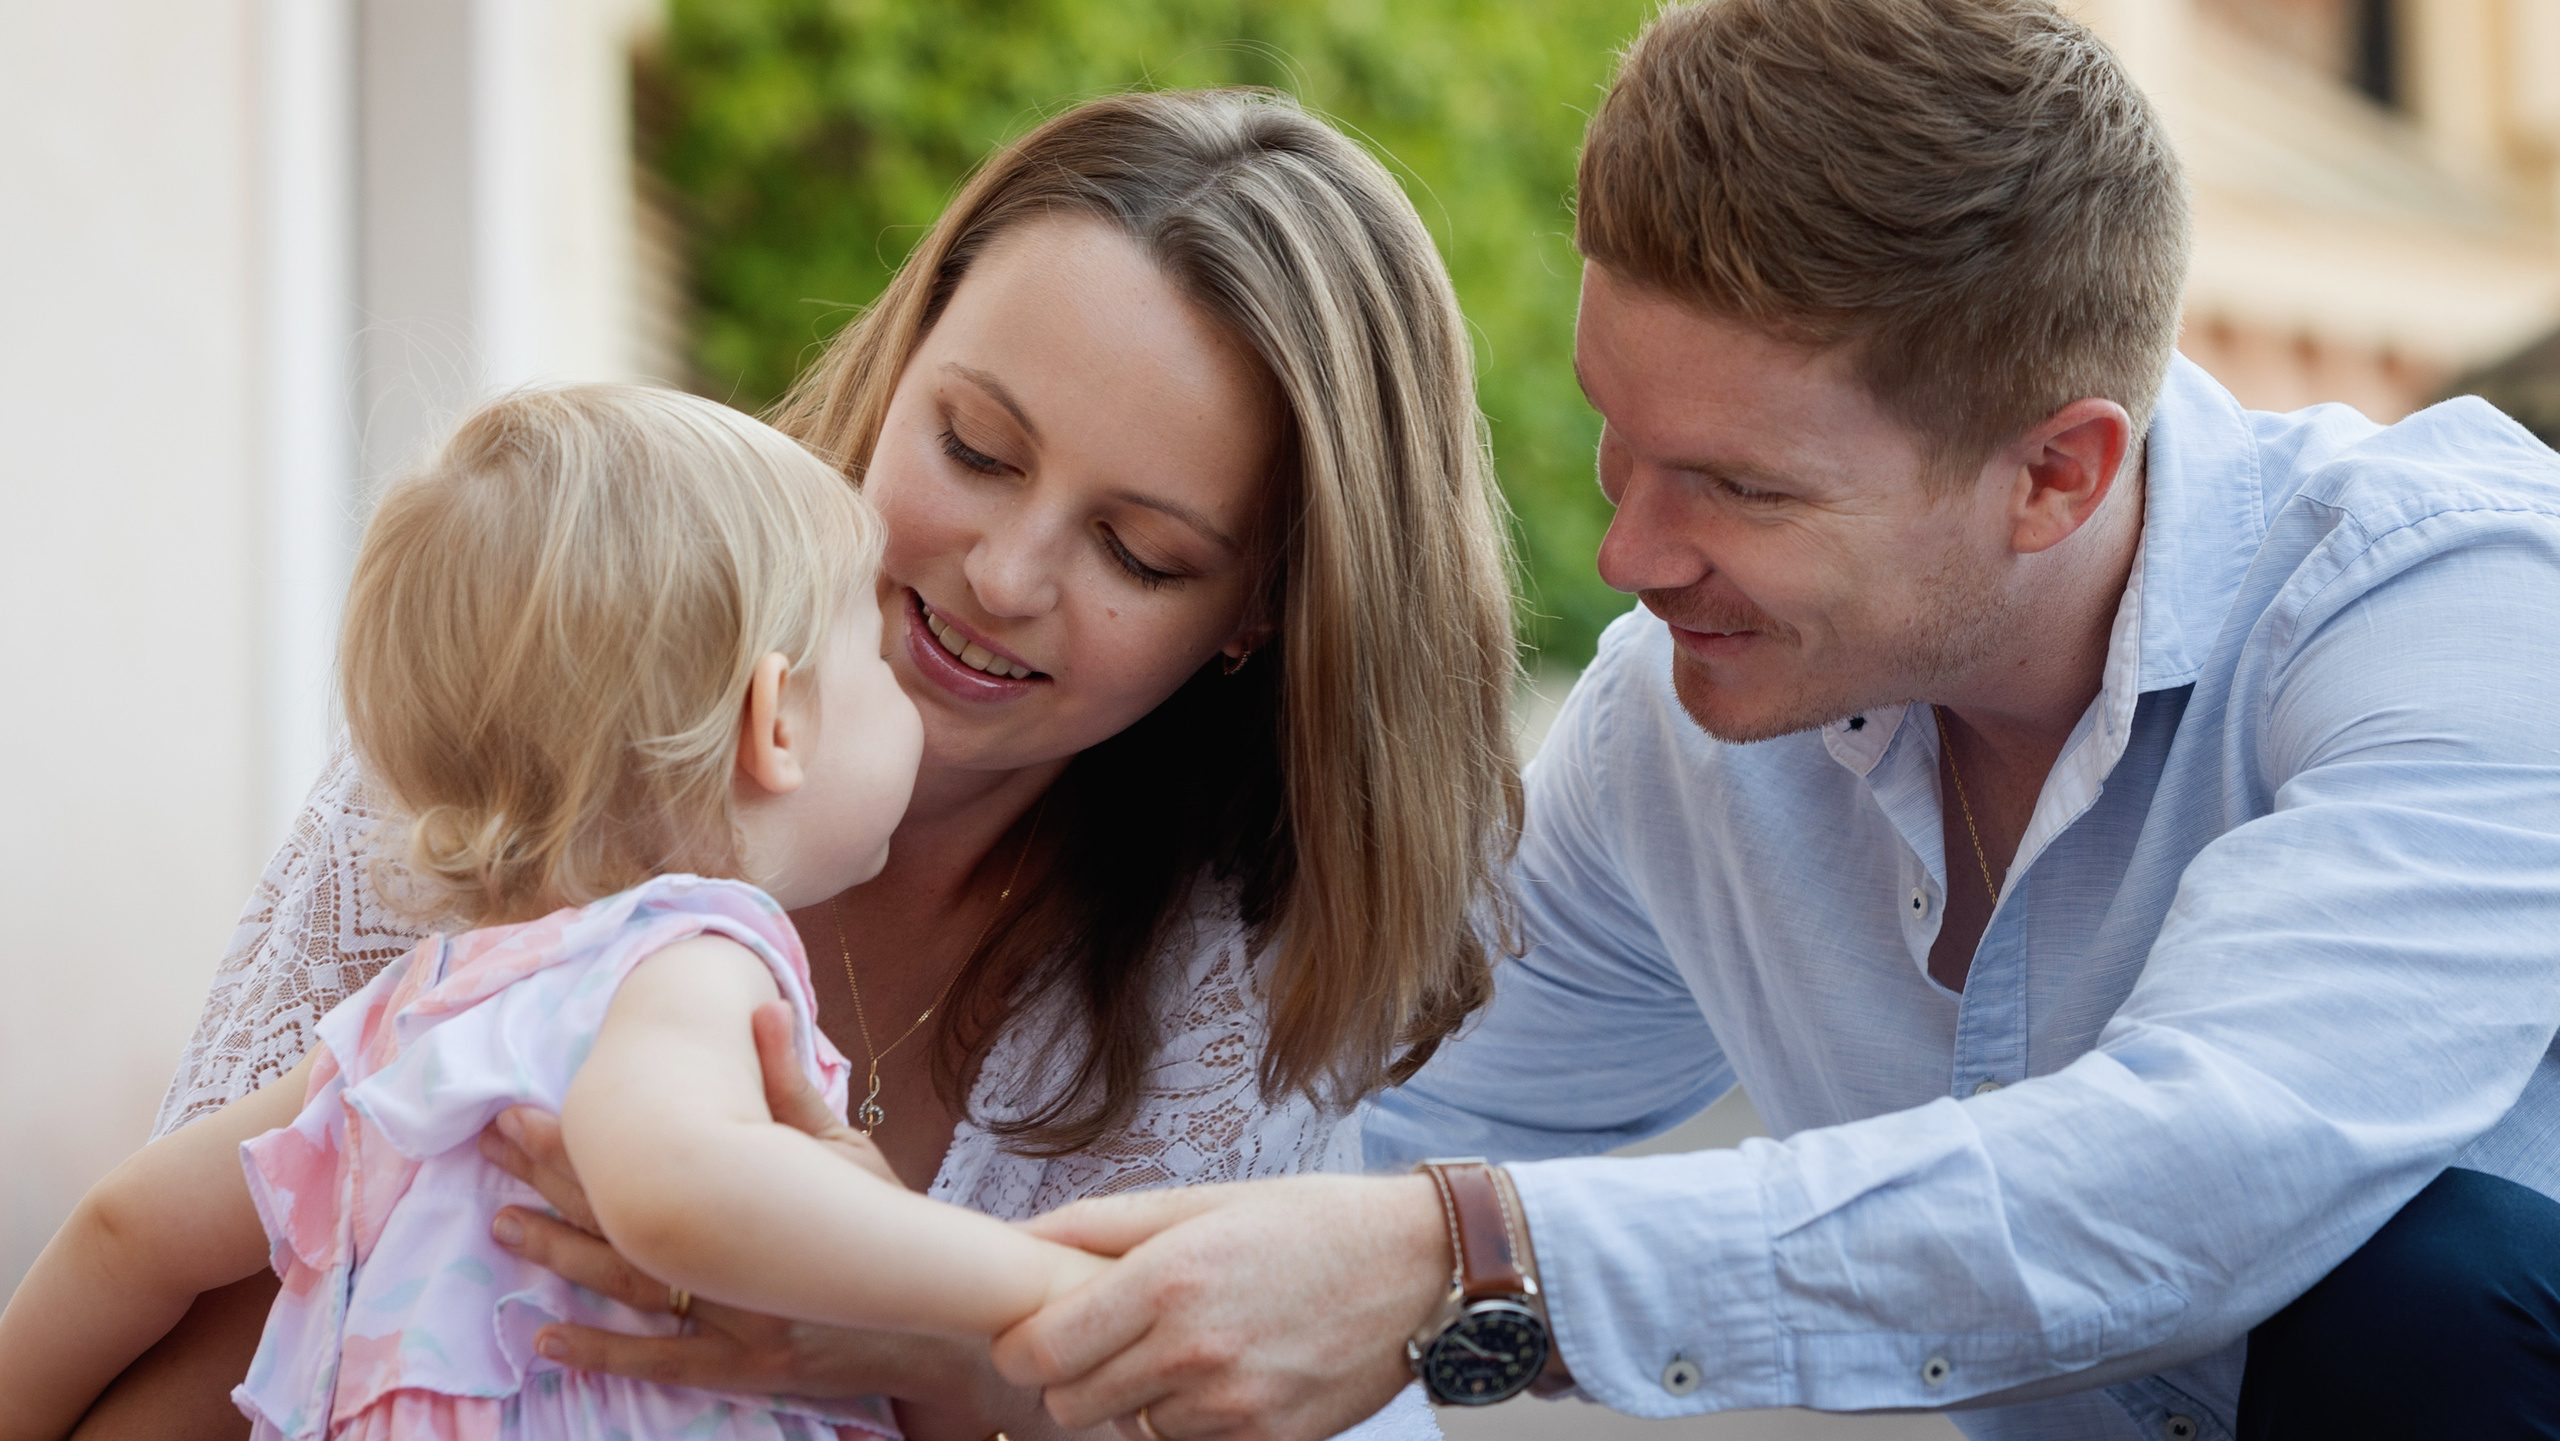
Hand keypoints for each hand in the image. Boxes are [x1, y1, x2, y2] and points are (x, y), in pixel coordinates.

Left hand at [478, 1002, 1060, 1438]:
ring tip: (503, 1223)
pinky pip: (664, 1360)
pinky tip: (548, 1340)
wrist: (930, 1317)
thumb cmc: (886, 1223)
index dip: (585, 1138)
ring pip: (636, 1284)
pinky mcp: (745, 1368)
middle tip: (492, 1147)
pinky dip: (604, 1352)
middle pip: (631, 1216)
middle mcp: (742, 1260)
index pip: (654, 1161)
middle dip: (558, 1179)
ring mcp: (742, 1320)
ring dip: (563, 1253)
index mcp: (759, 1197)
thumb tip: (763, 1009)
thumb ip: (793, 1089)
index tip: (525, 1107)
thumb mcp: (847, 1155)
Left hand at [991, 1174, 1451, 1440]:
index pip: (1040, 1352)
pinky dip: (1192, 1425)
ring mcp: (1232, 1406)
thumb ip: (1099, 1225)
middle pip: (1070, 1405)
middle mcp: (1192, 1349)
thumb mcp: (1203, 1201)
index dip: (1022, 1349)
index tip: (1034, 1335)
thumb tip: (1016, 1242)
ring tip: (1183, 1353)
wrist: (1418, 1268)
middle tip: (1108, 1343)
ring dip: (1137, 1402)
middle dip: (1073, 1378)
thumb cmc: (1307, 1224)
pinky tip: (1225, 1380)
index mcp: (1166, 1279)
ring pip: (1128, 1432)